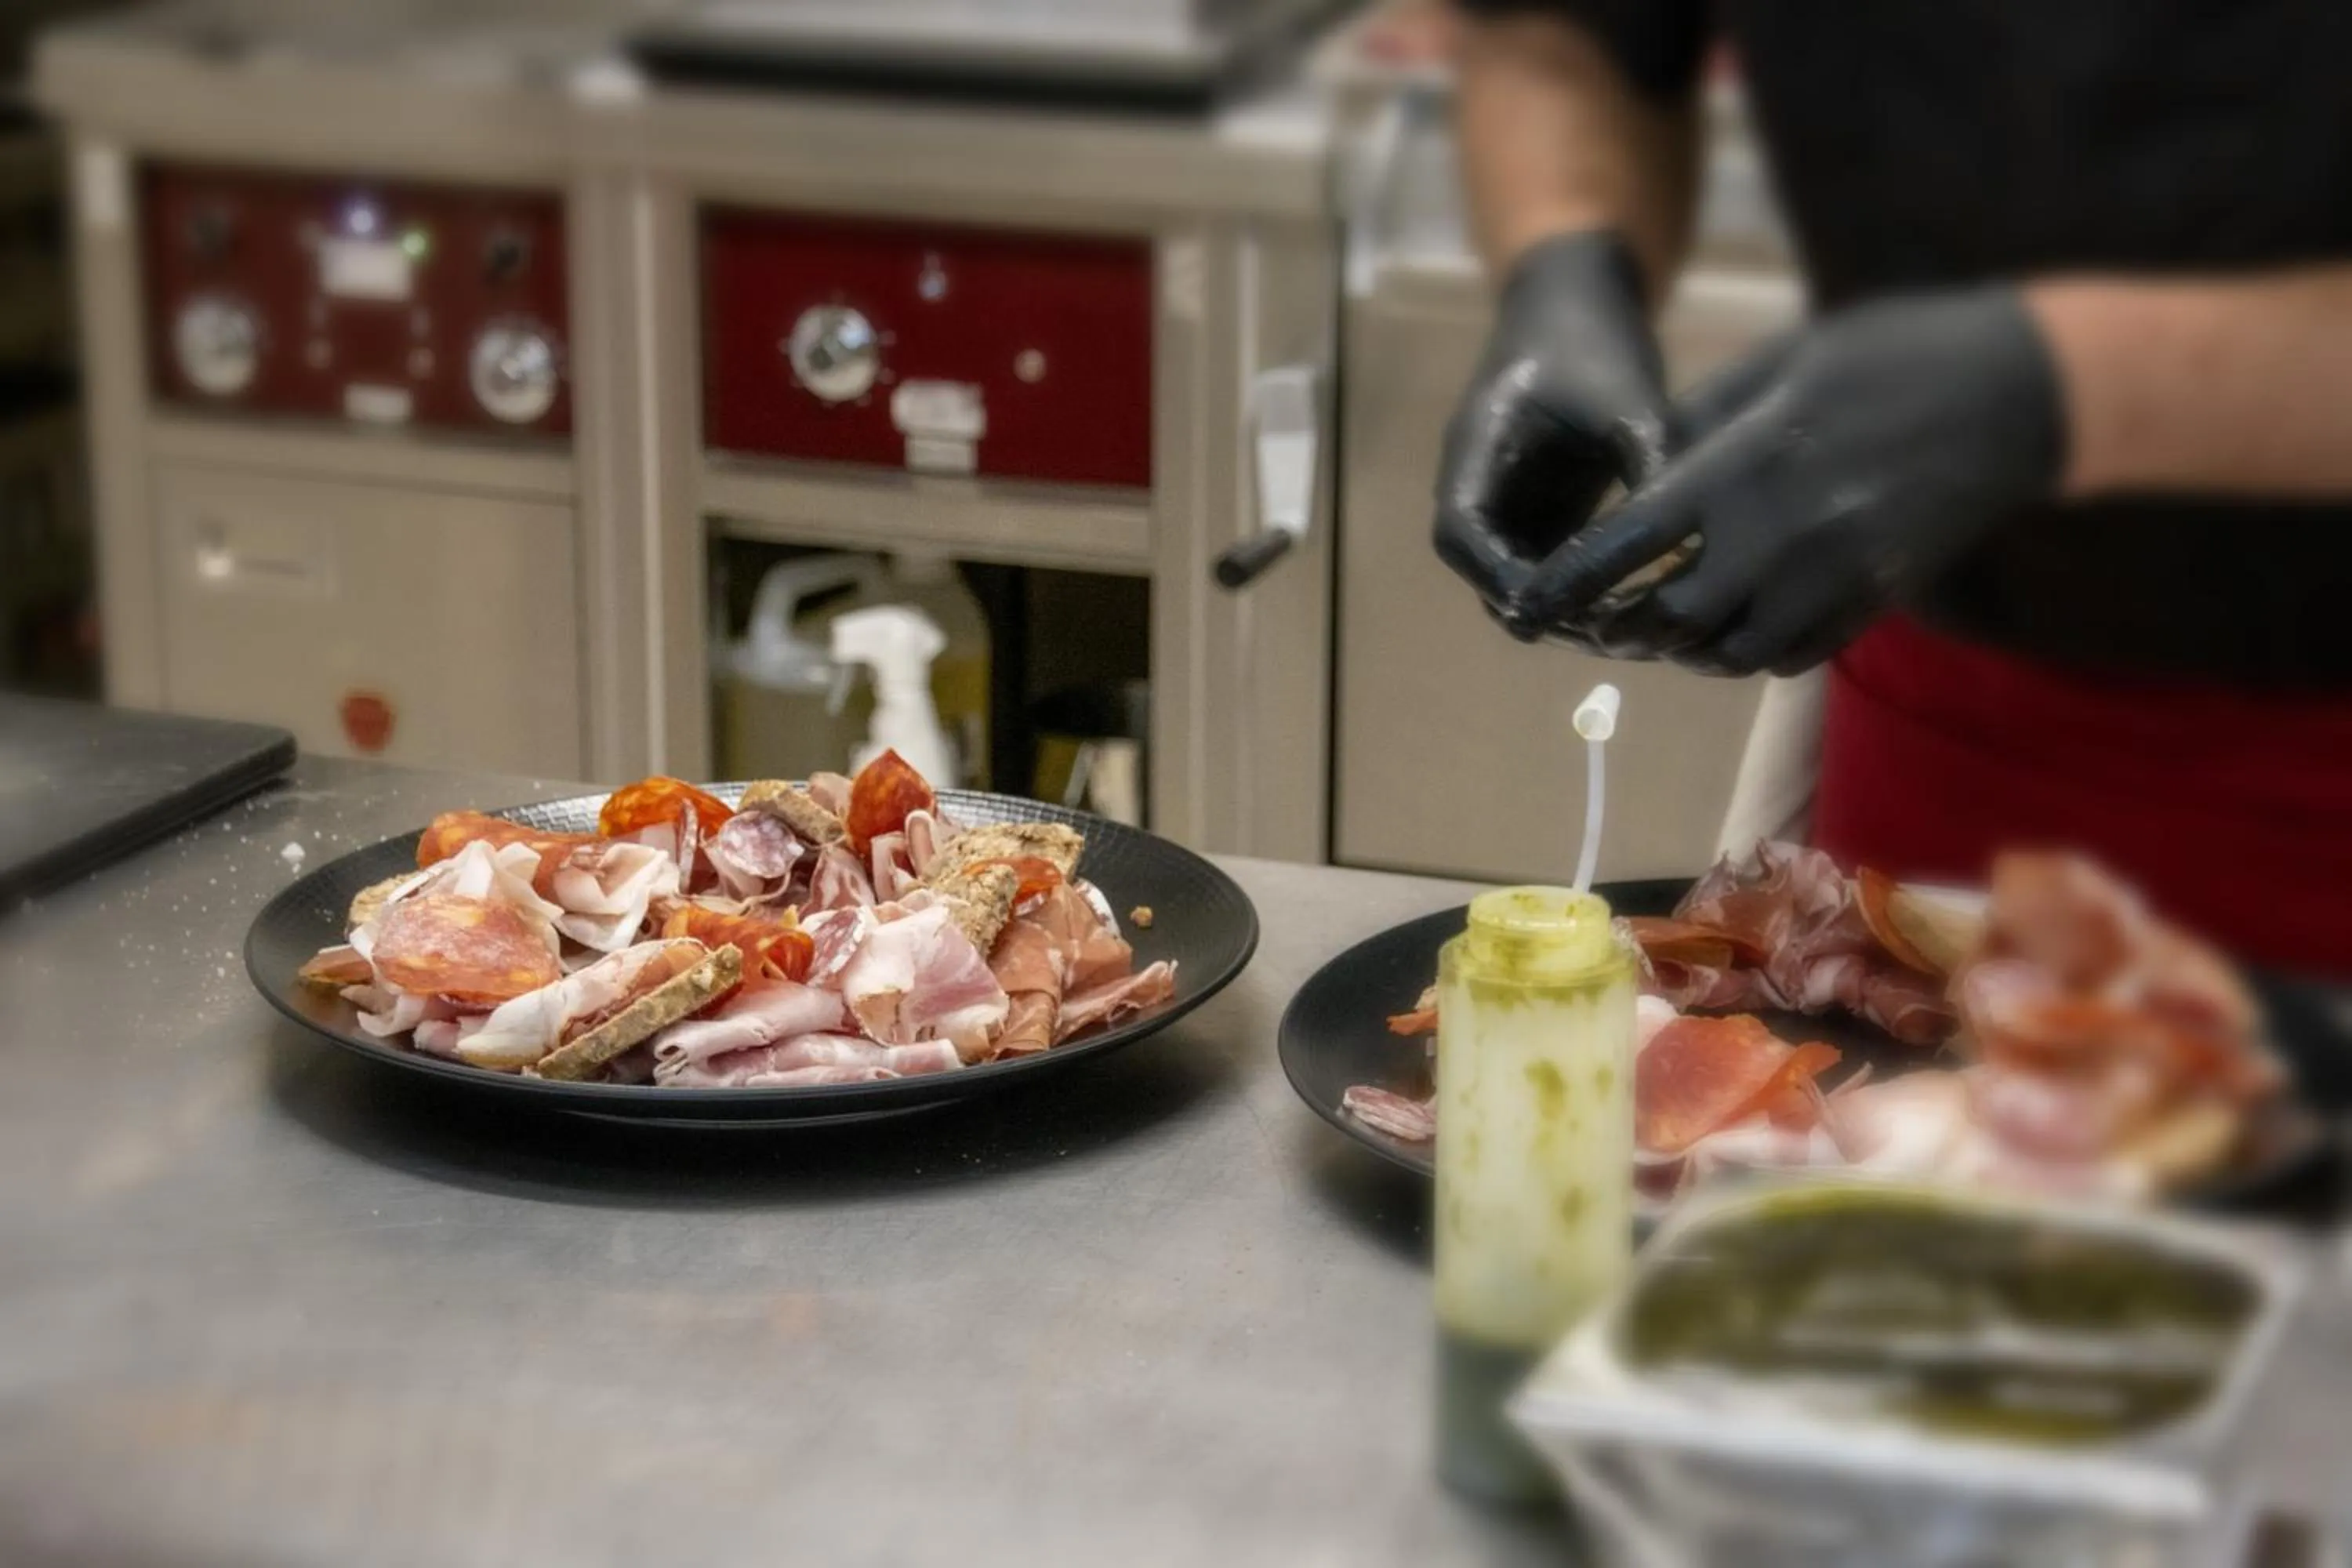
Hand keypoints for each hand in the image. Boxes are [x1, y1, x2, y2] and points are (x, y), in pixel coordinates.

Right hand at [1432, 230, 1671, 620]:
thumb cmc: (1592, 338)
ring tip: (1621, 627)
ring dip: (1555, 604)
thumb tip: (1682, 535)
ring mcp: (1506, 500)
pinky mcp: (1536, 507)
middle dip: (1533, 605)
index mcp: (1477, 450)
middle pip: (1482, 568)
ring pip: (1512, 574)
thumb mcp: (1628, 392)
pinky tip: (1629, 600)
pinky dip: (1574, 587)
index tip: (1549, 609)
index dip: (1497, 577)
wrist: (1576, 300)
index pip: (1460, 533)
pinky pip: (1543, 562)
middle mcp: (1479, 484)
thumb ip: (1648, 458)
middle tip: (1601, 633)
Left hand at [1515, 287, 2065, 675]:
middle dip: (1626, 625)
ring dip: (1686, 646)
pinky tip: (1734, 626)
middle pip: (1672, 619)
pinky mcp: (1874, 600)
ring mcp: (1834, 578)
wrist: (2020, 394)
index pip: (1628, 548)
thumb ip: (1700, 420)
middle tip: (1600, 617)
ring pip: (1730, 651)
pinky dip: (1748, 651)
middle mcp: (1782, 538)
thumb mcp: (1781, 361)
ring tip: (1662, 626)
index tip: (1535, 598)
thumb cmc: (1894, 354)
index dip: (1571, 581)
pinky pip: (1790, 654)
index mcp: (1745, 469)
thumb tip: (1639, 465)